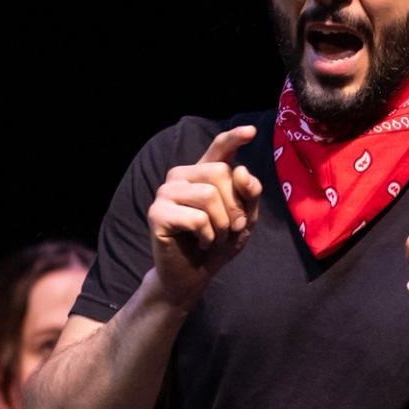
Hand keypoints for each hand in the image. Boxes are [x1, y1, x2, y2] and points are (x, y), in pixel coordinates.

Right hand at [148, 126, 262, 308]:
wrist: (191, 276)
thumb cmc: (218, 244)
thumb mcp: (244, 219)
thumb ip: (248, 194)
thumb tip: (241, 170)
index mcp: (202, 173)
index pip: (219, 149)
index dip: (234, 138)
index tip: (251, 131)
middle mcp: (181, 176)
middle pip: (219, 173)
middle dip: (234, 206)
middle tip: (229, 229)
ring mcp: (166, 192)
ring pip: (208, 195)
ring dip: (221, 224)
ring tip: (214, 237)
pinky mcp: (157, 213)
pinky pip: (197, 218)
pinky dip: (208, 236)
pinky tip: (201, 243)